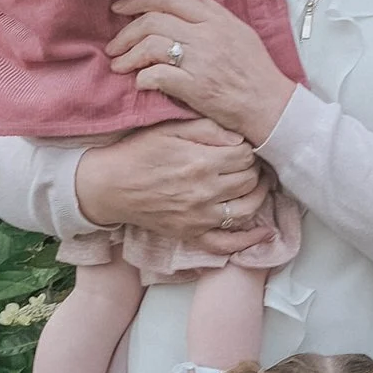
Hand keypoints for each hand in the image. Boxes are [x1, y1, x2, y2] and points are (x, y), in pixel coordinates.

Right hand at [72, 116, 273, 241]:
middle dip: (254, 169)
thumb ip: (207, 129)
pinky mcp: (191, 233)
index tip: (240, 147)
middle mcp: (205, 192)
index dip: (247, 149)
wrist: (108, 186)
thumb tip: (240, 137)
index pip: (245, 155)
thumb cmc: (137, 153)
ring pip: (248, 208)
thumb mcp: (170, 129)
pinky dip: (248, 241)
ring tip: (256, 185)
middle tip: (248, 164)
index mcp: (201, 162)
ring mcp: (200, 217)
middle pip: (250, 180)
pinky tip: (265, 233)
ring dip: (258, 195)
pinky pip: (227, 244)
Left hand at [108, 0, 295, 145]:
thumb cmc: (255, 68)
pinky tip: (139, 82)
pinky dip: (143, 78)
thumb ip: (212, 7)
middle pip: (153, 21)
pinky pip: (158, 75)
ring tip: (119, 66)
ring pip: (151, 46)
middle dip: (125, 33)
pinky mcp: (196, 88)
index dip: (138, 0)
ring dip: (128, 56)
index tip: (120, 9)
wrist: (269, 103)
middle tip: (114, 46)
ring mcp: (200, 62)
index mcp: (214, 20)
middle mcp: (206, 36)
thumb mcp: (238, 29)